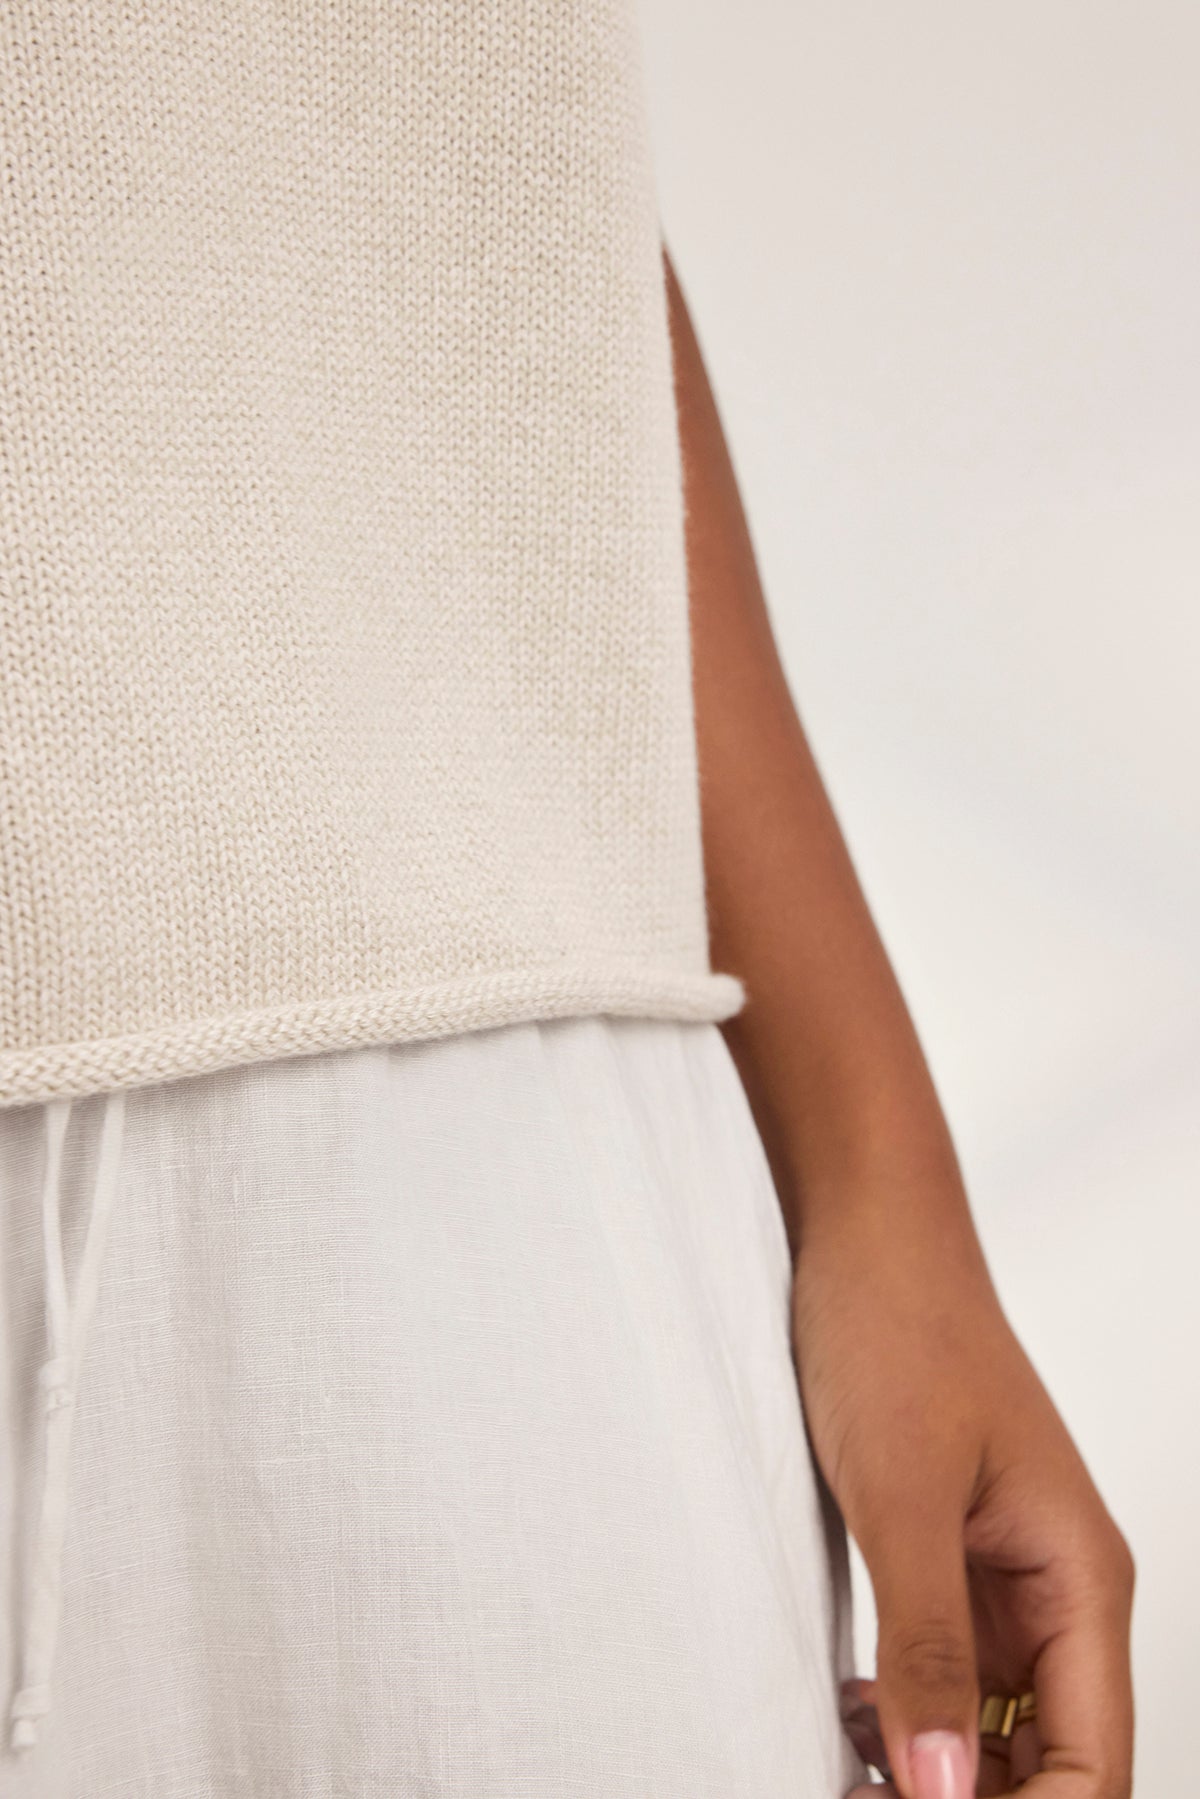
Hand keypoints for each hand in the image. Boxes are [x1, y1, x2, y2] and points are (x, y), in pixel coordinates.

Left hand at [790, 1183, 1134, 1797]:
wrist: (864, 1238)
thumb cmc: (898, 1334)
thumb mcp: (903, 1498)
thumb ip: (928, 1646)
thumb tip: (943, 1794)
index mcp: (1081, 1581)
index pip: (1090, 1767)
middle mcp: (1057, 1593)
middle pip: (1045, 1765)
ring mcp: (1002, 1579)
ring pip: (990, 1730)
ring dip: (930, 1772)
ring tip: (842, 1774)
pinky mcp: (948, 1560)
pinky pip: (946, 1676)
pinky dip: (903, 1716)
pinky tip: (847, 1719)